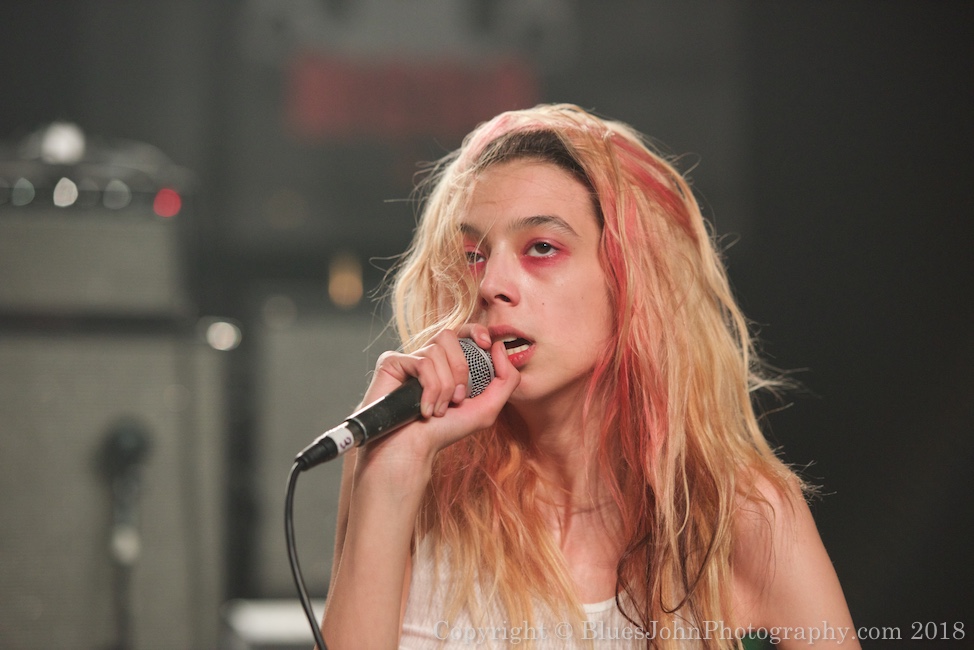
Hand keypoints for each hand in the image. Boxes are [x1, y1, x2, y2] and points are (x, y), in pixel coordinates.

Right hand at [353, 326, 518, 480]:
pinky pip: (421, 363)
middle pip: (449, 336)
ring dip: (444, 386)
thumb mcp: (487, 408)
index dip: (475, 331)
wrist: (413, 448)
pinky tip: (425, 409)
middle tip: (458, 399)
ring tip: (439, 409)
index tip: (487, 345)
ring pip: (435, 352)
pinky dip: (429, 389)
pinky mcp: (392, 363)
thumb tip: (499, 346)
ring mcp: (409, 358)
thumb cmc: (446, 431)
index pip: (463, 331)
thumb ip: (505, 379)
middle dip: (460, 369)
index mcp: (448, 362)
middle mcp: (427, 356)